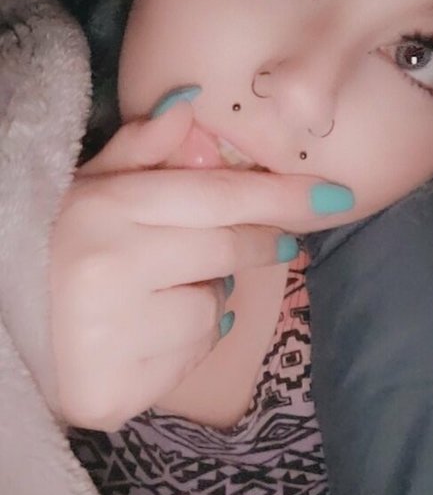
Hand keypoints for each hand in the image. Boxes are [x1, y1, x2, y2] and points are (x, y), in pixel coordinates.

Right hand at [50, 101, 354, 430]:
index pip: (215, 196)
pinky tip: (142, 334)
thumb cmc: (52, 251)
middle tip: (271, 241)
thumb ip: (140, 151)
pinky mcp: (113, 392)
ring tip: (154, 296)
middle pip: (227, 252)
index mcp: (103, 209)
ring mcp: (110, 335)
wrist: (2, 331)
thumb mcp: (87, 188)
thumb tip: (189, 102)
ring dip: (203, 300)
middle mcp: (108, 268)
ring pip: (212, 311)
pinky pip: (189, 358)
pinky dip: (183, 345)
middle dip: (258, 243)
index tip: (337, 196)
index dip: (280, 195)